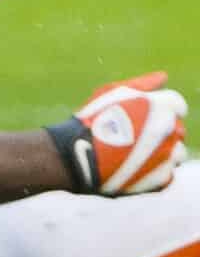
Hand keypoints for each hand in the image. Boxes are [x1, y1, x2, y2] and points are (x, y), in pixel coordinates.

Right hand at [50, 72, 185, 195]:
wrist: (79, 156)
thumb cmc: (93, 120)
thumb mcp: (111, 93)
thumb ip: (141, 84)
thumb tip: (163, 77)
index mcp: (163, 107)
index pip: (176, 104)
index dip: (158, 108)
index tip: (140, 114)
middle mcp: (173, 131)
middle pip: (176, 128)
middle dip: (160, 130)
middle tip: (131, 134)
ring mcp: (170, 157)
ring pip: (175, 153)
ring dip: (160, 151)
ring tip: (131, 153)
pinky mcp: (163, 179)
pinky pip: (166, 173)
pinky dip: (153, 171)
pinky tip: (132, 168)